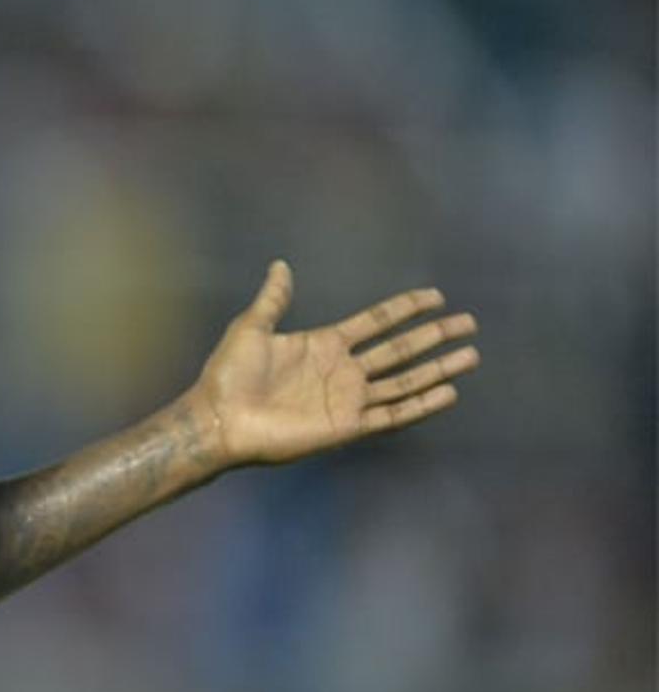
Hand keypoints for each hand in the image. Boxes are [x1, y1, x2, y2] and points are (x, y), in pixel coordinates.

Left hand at [189, 260, 479, 467]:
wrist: (220, 419)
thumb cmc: (229, 375)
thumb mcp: (251, 328)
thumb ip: (273, 300)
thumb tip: (281, 265)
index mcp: (324, 344)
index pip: (376, 322)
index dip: (406, 308)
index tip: (436, 296)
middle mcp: (344, 370)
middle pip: (400, 349)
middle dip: (435, 336)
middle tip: (468, 323)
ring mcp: (349, 398)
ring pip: (406, 380)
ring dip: (438, 369)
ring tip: (471, 355)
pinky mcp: (348, 426)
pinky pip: (393, 413)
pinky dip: (421, 404)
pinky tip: (449, 393)